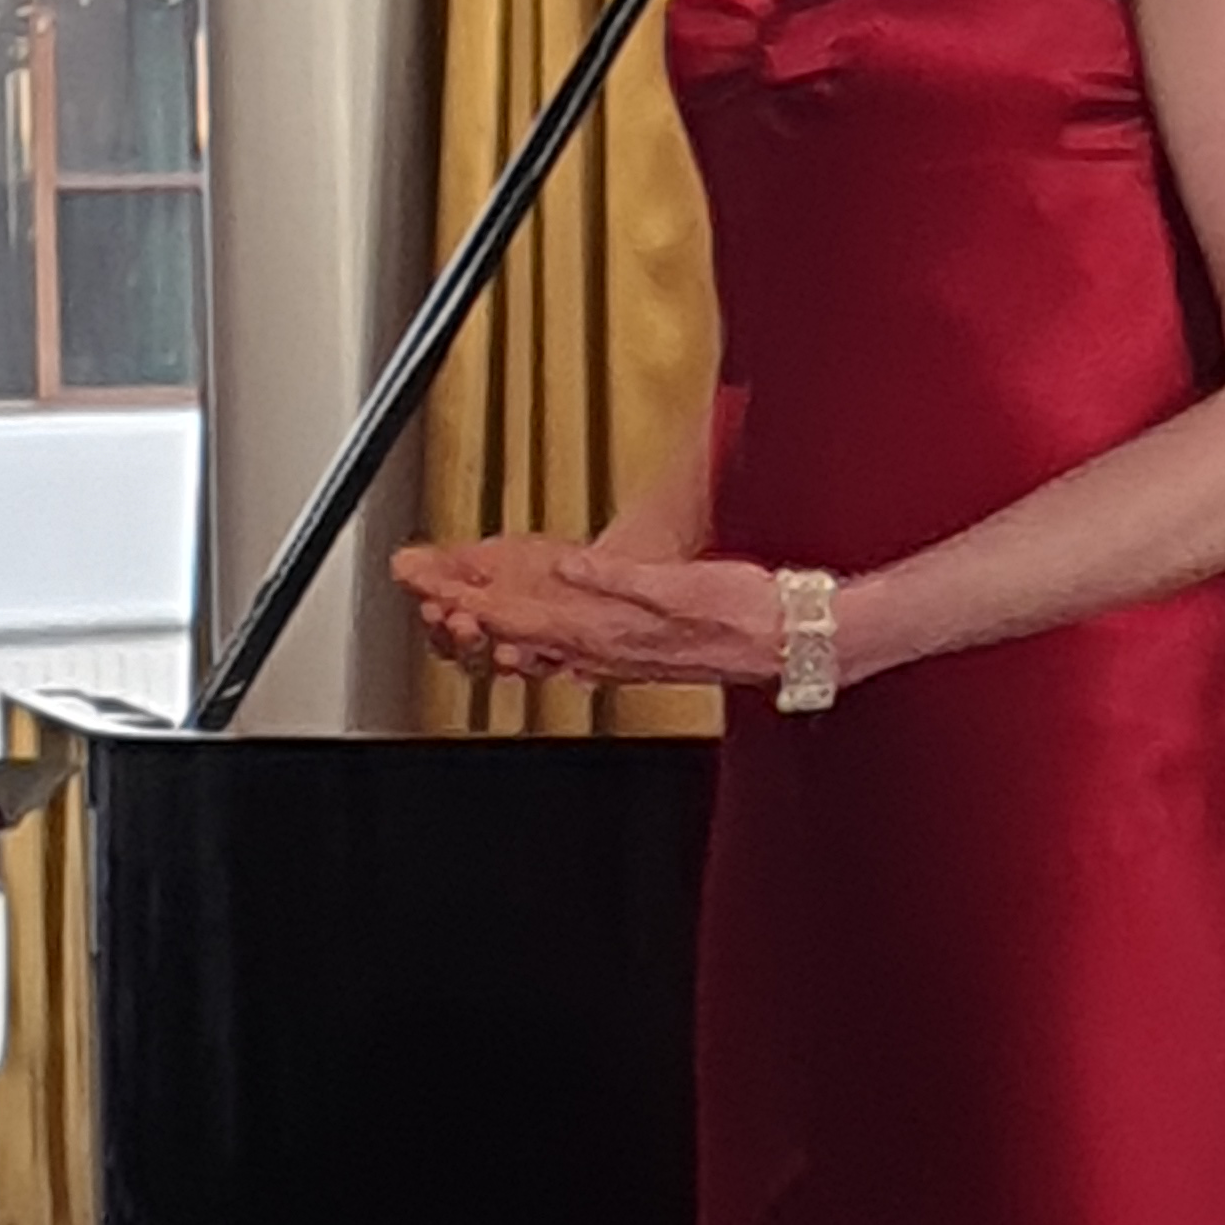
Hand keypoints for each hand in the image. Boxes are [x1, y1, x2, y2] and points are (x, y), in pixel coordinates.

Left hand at [390, 536, 787, 691]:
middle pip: (525, 641)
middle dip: (477, 625)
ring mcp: (623, 659)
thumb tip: (571, 564)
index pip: (530, 620)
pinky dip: (544, 651)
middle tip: (434, 606)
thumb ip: (619, 577)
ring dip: (503, 639)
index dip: (483, 607)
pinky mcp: (638, 658)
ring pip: (545, 652)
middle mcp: (611, 652)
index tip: (445, 594)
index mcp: (616, 630)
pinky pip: (575, 658)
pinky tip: (539, 649)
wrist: (790, 640)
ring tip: (466, 623)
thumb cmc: (746, 611)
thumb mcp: (681, 584)